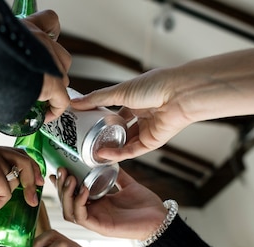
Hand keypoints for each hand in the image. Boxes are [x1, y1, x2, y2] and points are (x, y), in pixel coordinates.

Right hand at [22, 10, 71, 122]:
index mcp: (27, 27)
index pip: (50, 21)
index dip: (50, 35)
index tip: (44, 47)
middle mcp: (41, 41)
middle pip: (60, 56)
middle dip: (51, 71)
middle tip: (36, 83)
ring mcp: (49, 61)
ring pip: (62, 78)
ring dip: (52, 90)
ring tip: (36, 99)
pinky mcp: (52, 83)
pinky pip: (61, 101)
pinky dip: (55, 110)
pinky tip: (45, 115)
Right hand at [51, 167, 166, 240]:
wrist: (160, 219)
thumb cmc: (146, 205)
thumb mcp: (128, 185)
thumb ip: (117, 174)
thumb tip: (108, 159)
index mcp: (97, 204)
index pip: (72, 194)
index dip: (62, 184)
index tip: (57, 169)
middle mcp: (93, 213)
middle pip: (66, 202)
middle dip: (60, 186)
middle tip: (62, 170)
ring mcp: (95, 221)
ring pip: (68, 211)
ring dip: (66, 195)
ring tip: (70, 178)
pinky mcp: (100, 227)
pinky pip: (81, 217)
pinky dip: (79, 203)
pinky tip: (84, 189)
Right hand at [68, 68, 190, 159]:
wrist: (178, 94)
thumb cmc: (155, 86)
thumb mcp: (119, 91)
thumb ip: (96, 99)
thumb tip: (75, 102)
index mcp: (135, 101)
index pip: (114, 113)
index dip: (100, 119)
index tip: (84, 125)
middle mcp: (141, 116)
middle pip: (118, 130)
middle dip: (104, 137)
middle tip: (85, 142)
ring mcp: (146, 130)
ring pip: (124, 143)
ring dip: (109, 149)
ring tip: (91, 152)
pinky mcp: (152, 143)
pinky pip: (131, 151)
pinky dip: (117, 154)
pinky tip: (103, 154)